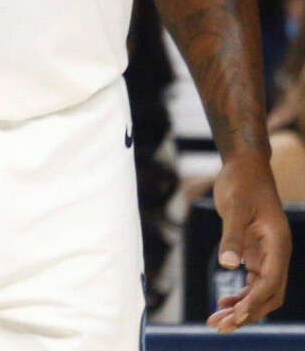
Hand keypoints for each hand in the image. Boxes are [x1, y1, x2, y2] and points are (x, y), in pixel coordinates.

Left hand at [209, 153, 291, 332]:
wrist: (244, 167)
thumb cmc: (242, 183)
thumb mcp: (235, 207)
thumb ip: (232, 236)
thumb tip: (227, 265)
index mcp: (278, 244)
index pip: (270, 282)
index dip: (253, 302)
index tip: (235, 317)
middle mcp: (277, 253)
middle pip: (268, 294)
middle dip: (247, 313)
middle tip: (220, 327)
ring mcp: (267, 254)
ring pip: (260, 291)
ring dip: (241, 307)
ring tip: (216, 321)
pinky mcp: (255, 251)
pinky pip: (252, 281)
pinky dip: (240, 294)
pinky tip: (222, 301)